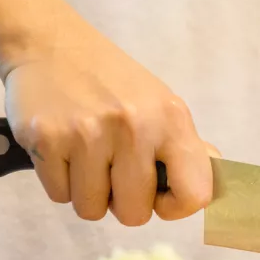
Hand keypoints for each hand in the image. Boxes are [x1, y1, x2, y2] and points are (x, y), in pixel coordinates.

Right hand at [2, 17, 213, 225]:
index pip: (194, 194)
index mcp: (171, 119)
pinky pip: (59, 195)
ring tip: (88, 158)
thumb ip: (187, 147)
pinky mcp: (45, 139)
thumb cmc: (114, 82)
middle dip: (123, 202)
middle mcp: (133, 126)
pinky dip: (60, 181)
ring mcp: (87, 133)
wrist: (53, 44)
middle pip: (135, 214)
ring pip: (91, 209)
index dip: (176, 208)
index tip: (159, 197)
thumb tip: (214, 184)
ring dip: (89, 193)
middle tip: (114, 171)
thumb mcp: (161, 104)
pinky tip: (64, 150)